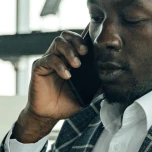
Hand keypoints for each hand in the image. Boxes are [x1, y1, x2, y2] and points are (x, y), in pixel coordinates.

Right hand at [13, 26, 90, 142]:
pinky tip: (67, 75)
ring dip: (69, 51)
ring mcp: (48, 60)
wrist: (50, 115)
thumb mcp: (86, 94)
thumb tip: (112, 78)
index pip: (78, 41)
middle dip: (77, 41)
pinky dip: (59, 65)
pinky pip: (48, 59)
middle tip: (85, 52)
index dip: (86, 38)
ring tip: (77, 65)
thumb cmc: (67, 103)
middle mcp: (59, 56)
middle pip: (67, 36)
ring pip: (58, 42)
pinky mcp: (39, 67)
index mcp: (71, 59)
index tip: (96, 44)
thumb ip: (97, 84)